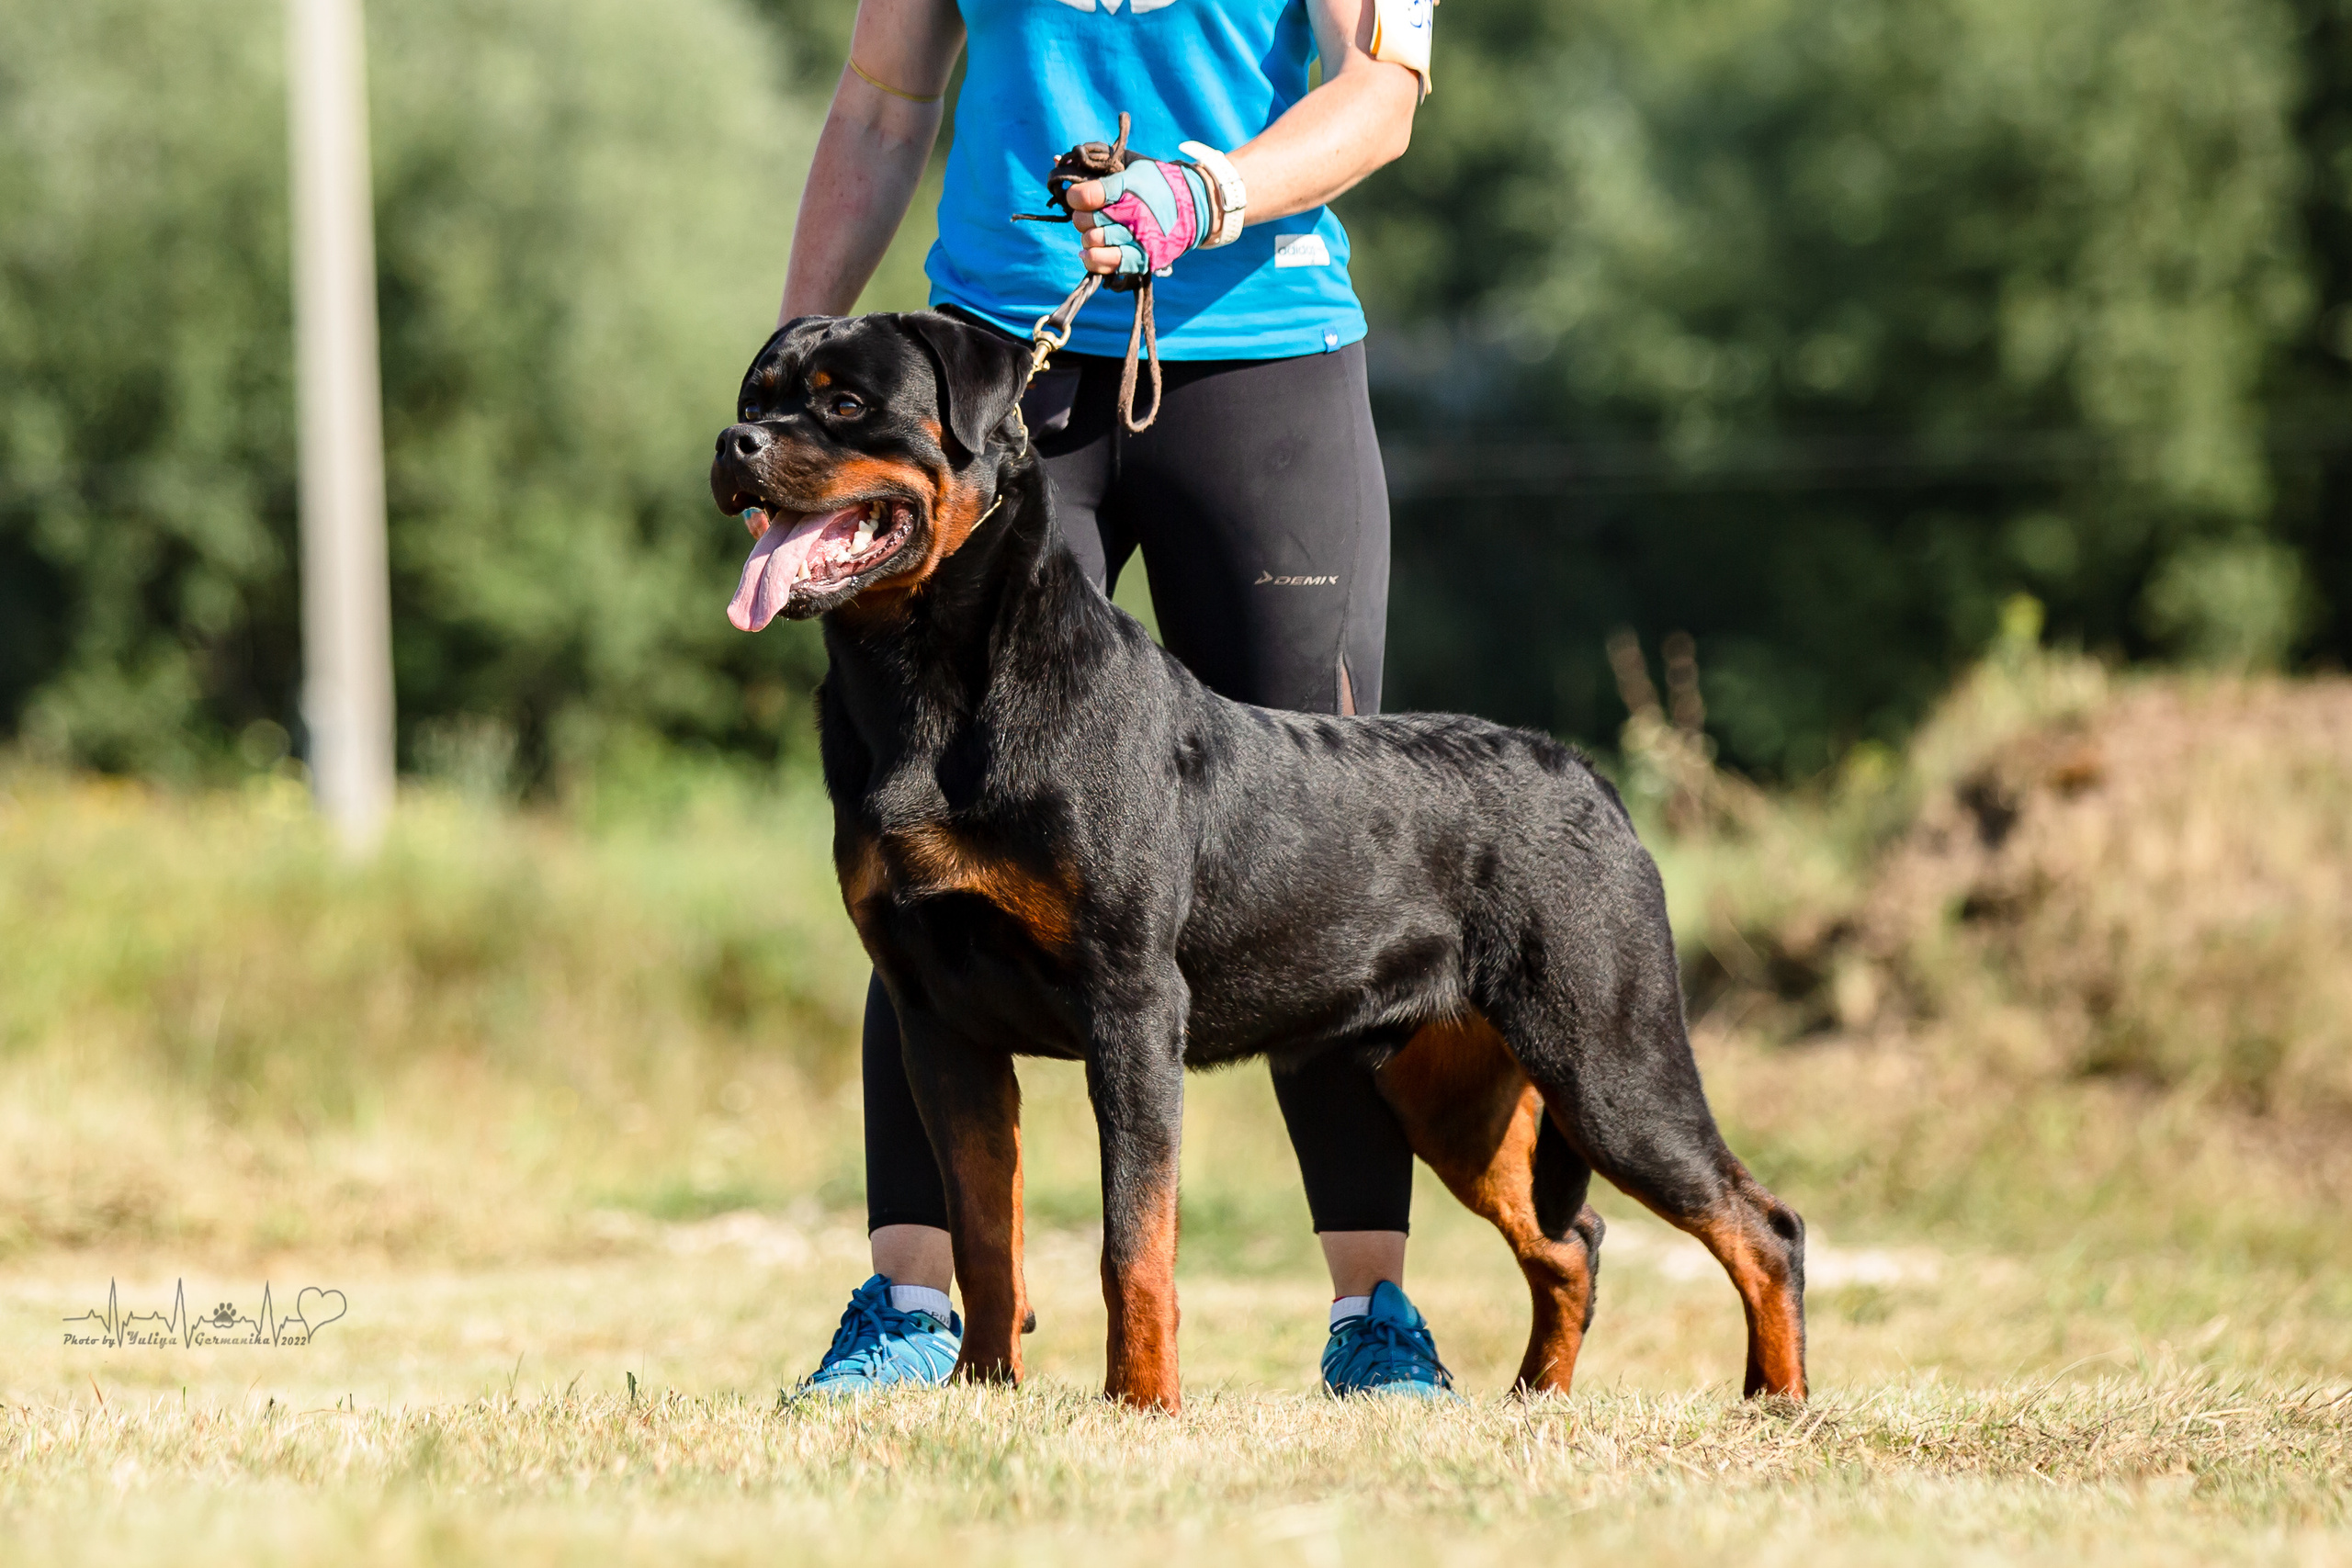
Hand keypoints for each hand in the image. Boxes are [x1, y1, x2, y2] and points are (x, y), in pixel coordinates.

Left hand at [1062, 158, 1214, 277]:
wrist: (1195, 206)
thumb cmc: (1157, 183)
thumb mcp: (1133, 164)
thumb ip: (1098, 164)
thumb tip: (1055, 159)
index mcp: (1129, 186)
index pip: (1088, 195)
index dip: (1075, 197)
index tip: (1077, 197)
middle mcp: (1133, 213)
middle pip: (1086, 221)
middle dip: (1081, 218)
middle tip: (1088, 215)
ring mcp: (1139, 237)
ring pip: (1094, 243)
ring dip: (1087, 238)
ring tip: (1093, 233)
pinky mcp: (1144, 258)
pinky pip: (1109, 264)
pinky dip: (1093, 260)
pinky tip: (1089, 253)